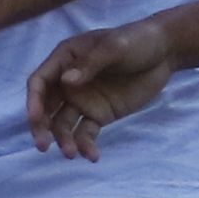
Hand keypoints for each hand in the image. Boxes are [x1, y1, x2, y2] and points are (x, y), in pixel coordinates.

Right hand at [24, 21, 174, 158]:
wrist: (165, 53)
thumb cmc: (136, 41)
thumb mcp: (115, 47)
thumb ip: (90, 63)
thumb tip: (66, 82)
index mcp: (65, 59)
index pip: (40, 82)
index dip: (34, 101)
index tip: (36, 120)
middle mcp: (68, 82)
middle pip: (46, 107)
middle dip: (42, 127)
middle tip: (43, 147)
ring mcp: (83, 100)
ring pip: (63, 124)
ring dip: (64, 140)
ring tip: (73, 154)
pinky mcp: (99, 114)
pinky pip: (86, 133)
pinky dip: (86, 145)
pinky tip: (92, 156)